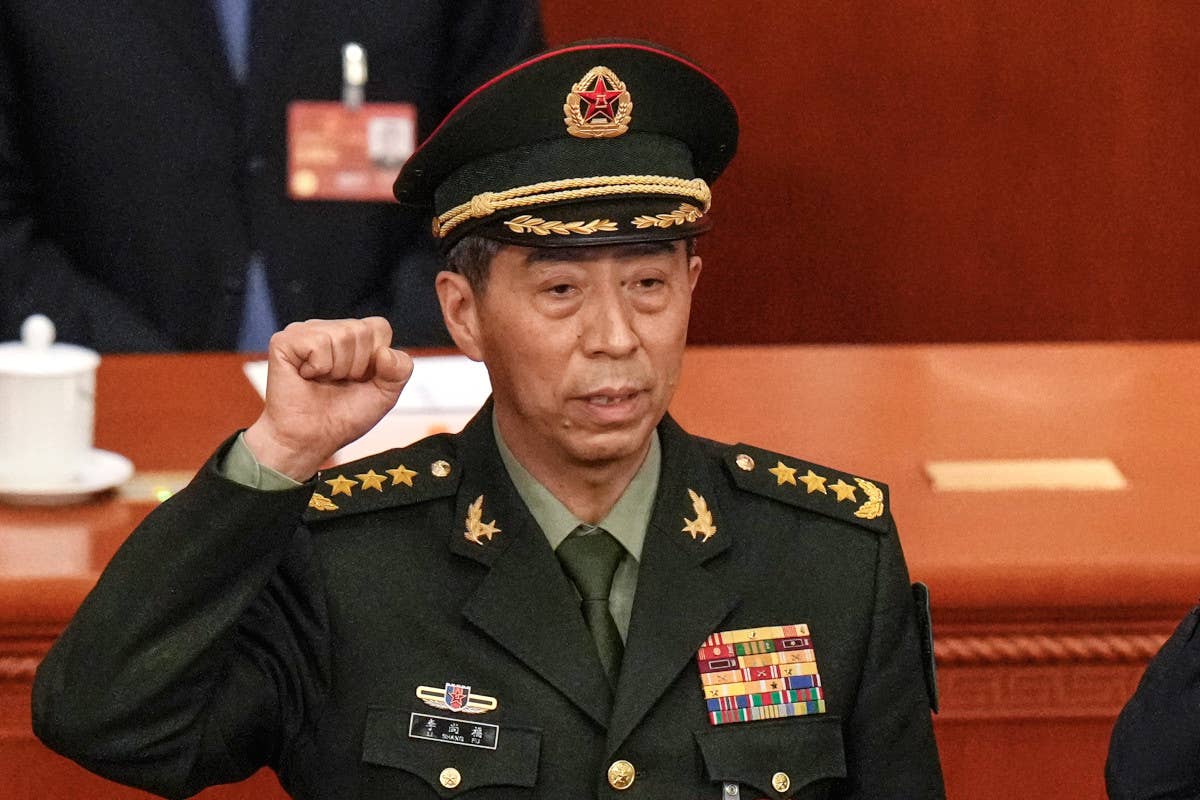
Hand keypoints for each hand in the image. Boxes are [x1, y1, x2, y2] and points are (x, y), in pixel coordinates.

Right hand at [243, 318, 412, 479]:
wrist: (310, 440)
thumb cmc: (342, 417)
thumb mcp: (385, 395)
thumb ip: (400, 370)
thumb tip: (384, 352)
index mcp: (351, 336)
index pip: (380, 327)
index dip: (376, 360)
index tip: (359, 379)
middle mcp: (327, 328)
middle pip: (361, 330)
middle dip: (356, 366)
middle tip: (337, 383)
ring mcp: (304, 332)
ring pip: (341, 335)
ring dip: (337, 369)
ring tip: (321, 381)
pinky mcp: (284, 341)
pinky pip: (318, 343)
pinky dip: (318, 367)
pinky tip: (306, 377)